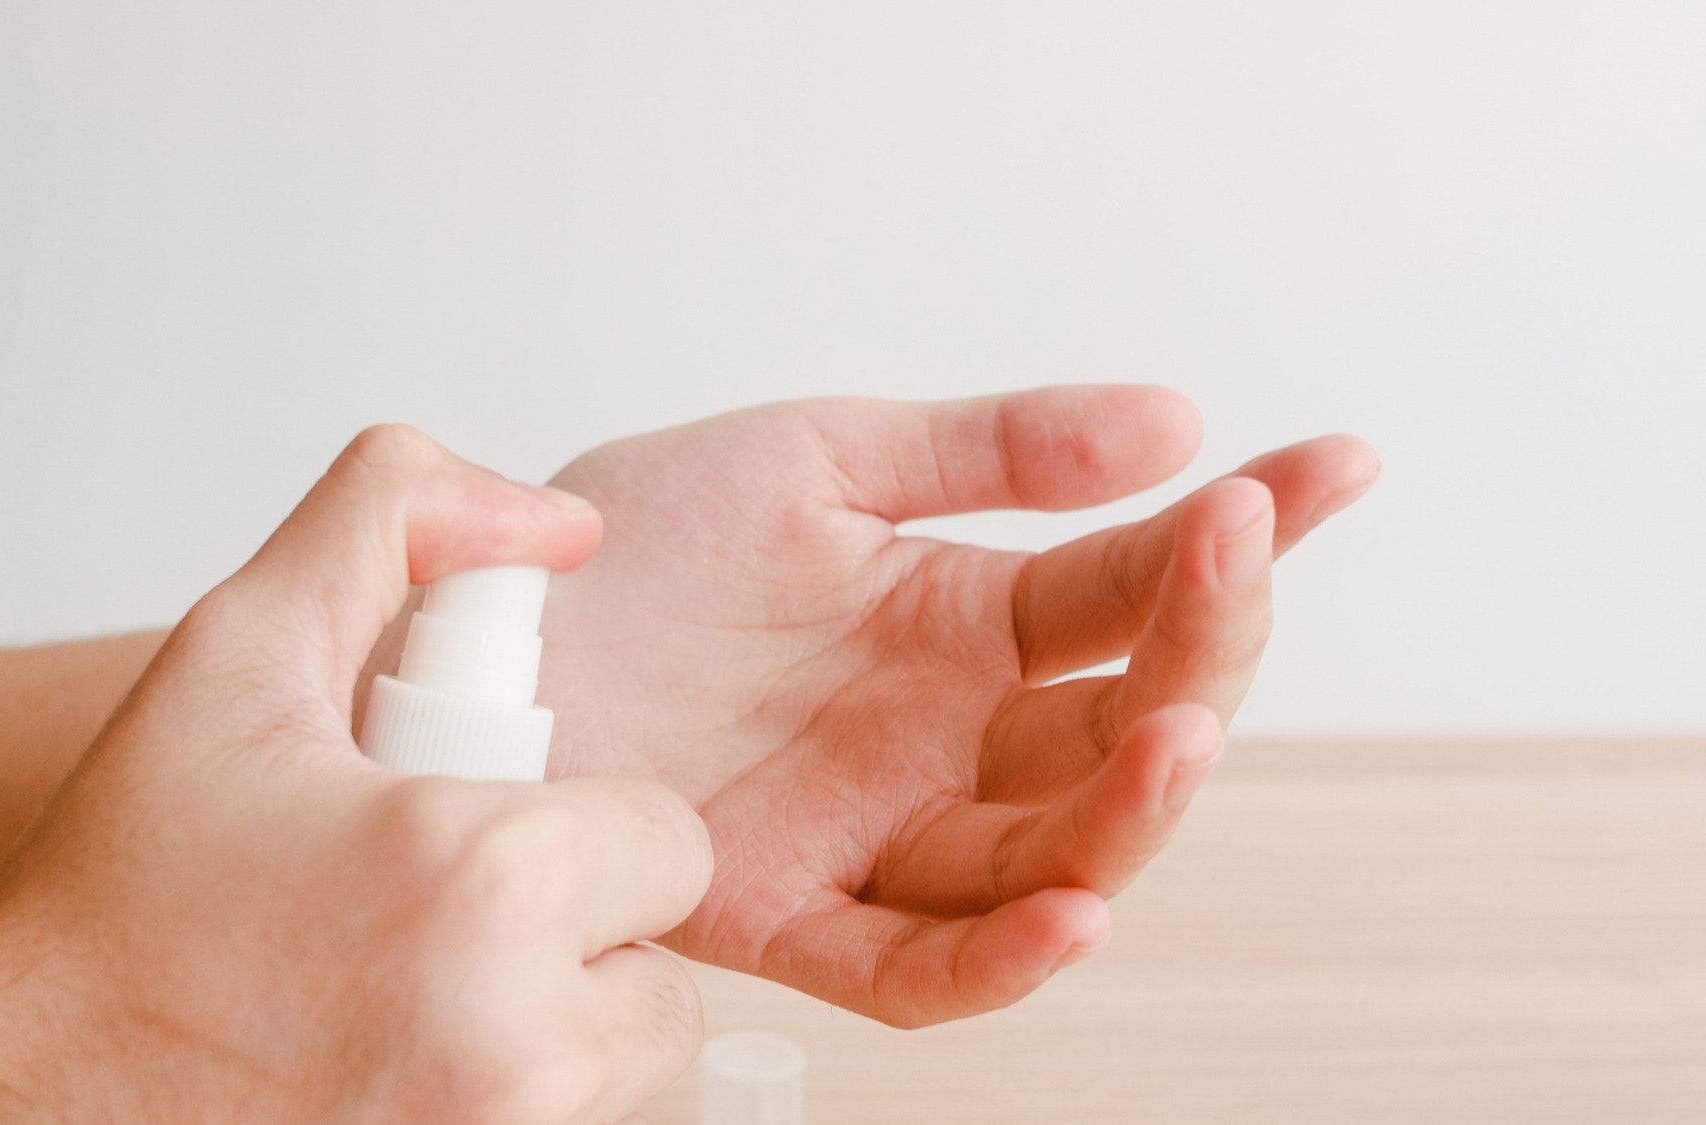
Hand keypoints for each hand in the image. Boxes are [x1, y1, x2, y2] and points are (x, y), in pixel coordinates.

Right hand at [0, 428, 710, 1122]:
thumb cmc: (113, 893)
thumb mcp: (236, 651)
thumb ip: (392, 519)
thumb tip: (558, 523)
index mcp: (486, 883)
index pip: (672, 843)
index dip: (585, 826)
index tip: (479, 832)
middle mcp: (518, 1050)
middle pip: (663, 979)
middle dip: (581, 940)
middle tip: (443, 920)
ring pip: (620, 1075)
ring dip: (553, 1033)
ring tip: (413, 994)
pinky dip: (506, 1107)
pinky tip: (395, 1071)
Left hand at [537, 386, 1378, 1026]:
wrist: (481, 623)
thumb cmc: (635, 543)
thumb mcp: (815, 456)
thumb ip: (988, 449)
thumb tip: (1177, 423)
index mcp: (962, 622)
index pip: (1134, 590)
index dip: (1238, 539)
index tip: (1333, 469)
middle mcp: (945, 738)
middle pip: (1120, 728)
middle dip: (1197, 654)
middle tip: (1231, 566)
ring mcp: (881, 830)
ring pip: (1051, 852)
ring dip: (1129, 810)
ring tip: (1178, 727)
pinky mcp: (796, 911)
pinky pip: (919, 963)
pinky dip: (1002, 957)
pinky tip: (1076, 913)